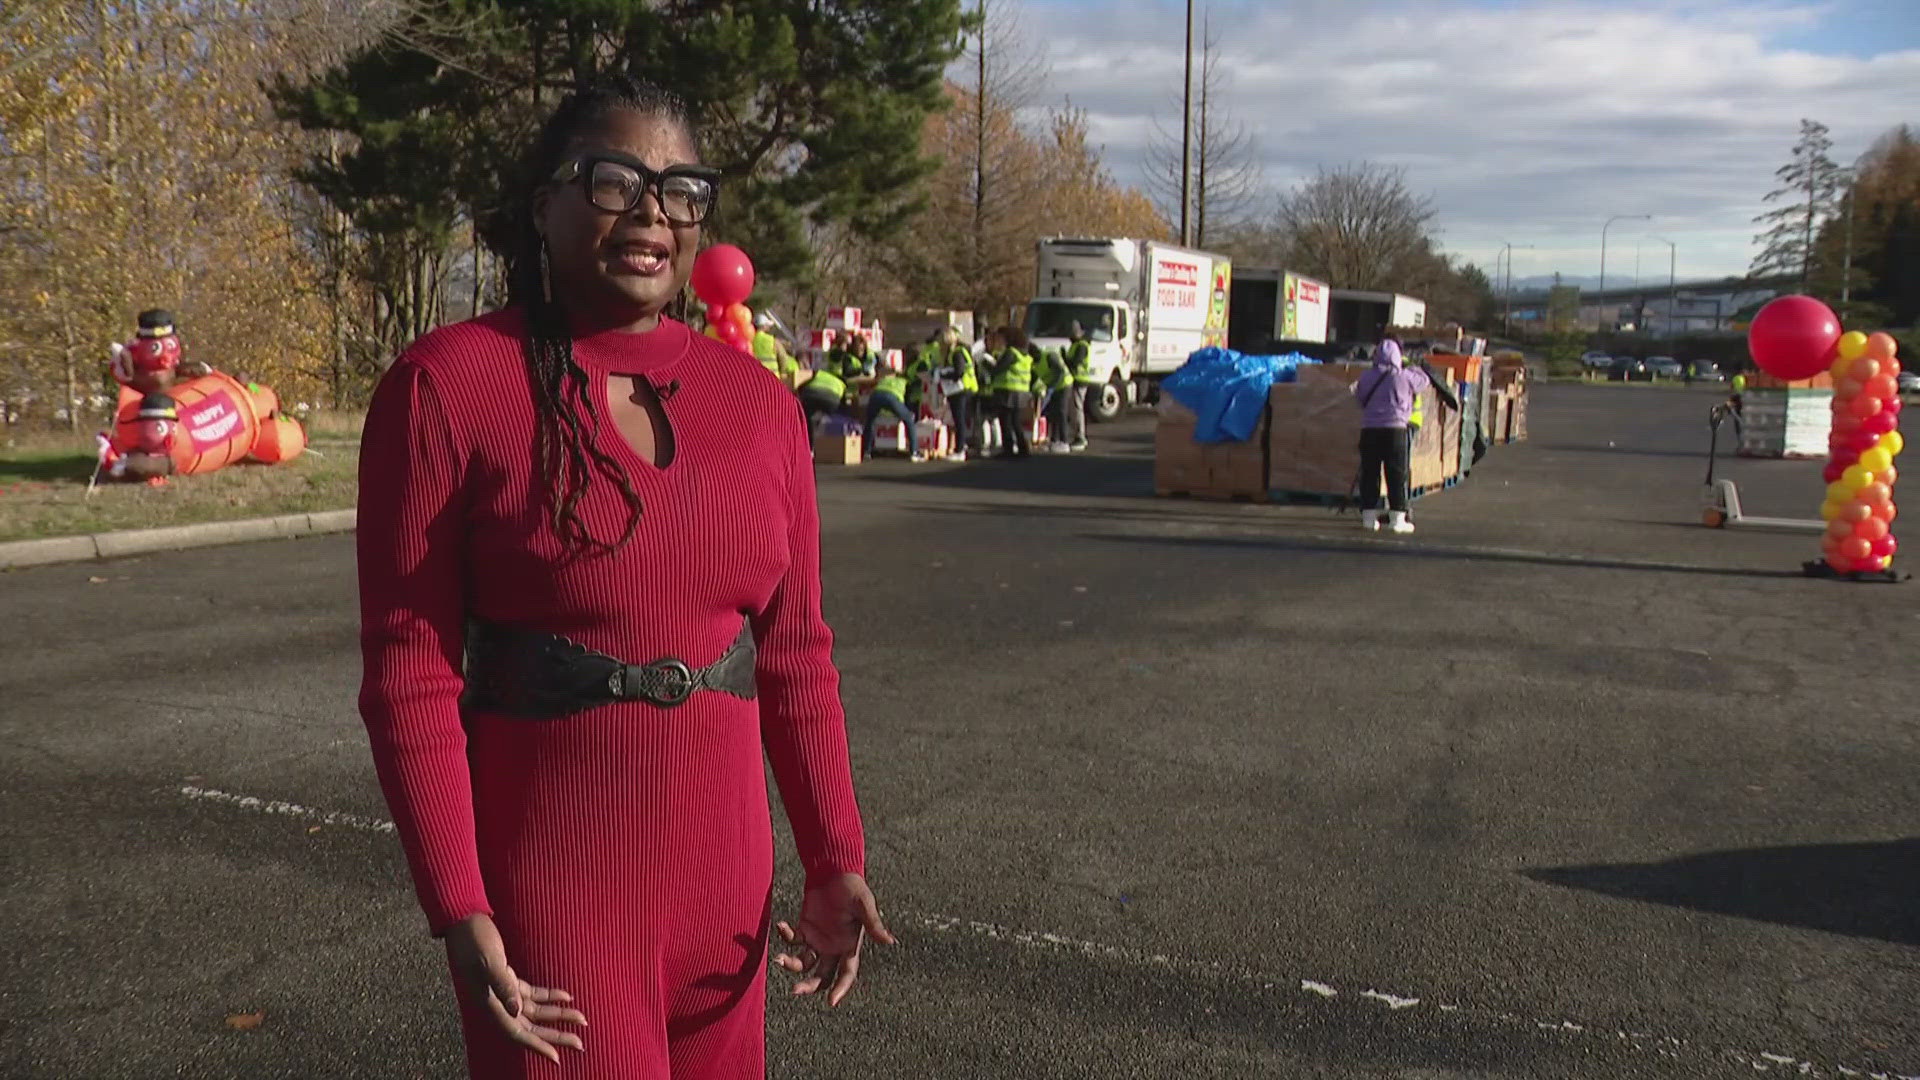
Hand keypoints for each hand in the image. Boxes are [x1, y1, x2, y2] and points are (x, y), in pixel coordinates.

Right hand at [444, 913, 585, 1063]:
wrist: (463, 922)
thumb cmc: (474, 940)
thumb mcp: (489, 961)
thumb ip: (503, 986)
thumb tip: (517, 1012)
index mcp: (490, 1005)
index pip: (517, 1033)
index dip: (537, 1046)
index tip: (557, 1057)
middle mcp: (497, 1004)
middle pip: (530, 1028)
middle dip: (555, 1036)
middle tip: (580, 1044)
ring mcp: (503, 993)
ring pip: (535, 1013)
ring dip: (557, 1016)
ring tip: (581, 1020)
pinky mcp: (508, 979)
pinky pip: (532, 995)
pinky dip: (549, 997)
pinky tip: (567, 996)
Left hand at [774, 873, 894, 1006]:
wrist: (835, 870)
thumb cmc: (853, 887)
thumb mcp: (864, 905)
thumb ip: (874, 924)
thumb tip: (890, 941)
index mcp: (850, 946)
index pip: (846, 974)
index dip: (840, 989)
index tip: (831, 1002)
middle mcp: (833, 948)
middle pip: (821, 976)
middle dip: (810, 986)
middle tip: (796, 990)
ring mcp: (817, 940)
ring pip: (804, 963)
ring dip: (791, 965)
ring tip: (780, 958)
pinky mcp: (804, 928)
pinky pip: (793, 939)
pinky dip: (786, 936)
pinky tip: (782, 925)